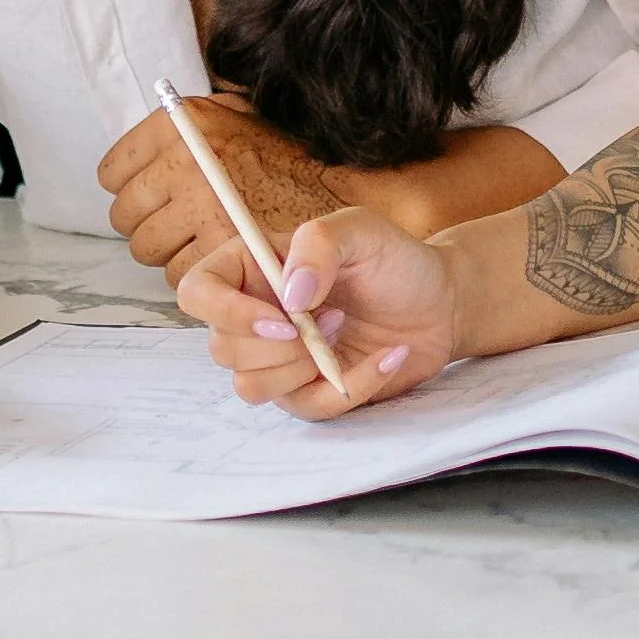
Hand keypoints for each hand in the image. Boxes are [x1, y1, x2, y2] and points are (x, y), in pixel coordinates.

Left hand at [98, 91, 346, 282]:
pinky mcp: (219, 250)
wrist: (346, 194)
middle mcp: (186, 162)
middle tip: (176, 226)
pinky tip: (222, 260)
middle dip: (147, 224)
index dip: (129, 188)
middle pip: (125, 215)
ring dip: (170, 253)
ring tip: (202, 243)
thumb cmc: (292, 159)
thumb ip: (195, 120)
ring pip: (148, 250)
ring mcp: (200, 207)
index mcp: (182, 127)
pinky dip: (198, 273)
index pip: (113, 171)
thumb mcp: (240, 115)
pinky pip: (179, 274)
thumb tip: (159, 120)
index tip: (147, 196)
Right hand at [174, 205, 459, 416]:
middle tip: (334, 317)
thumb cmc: (395, 261)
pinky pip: (307, 408)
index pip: (197, 292)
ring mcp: (278, 360)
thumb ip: (319, 244)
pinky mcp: (307, 392)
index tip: (280, 318)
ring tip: (348, 330)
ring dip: (304, 366)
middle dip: (278, 344)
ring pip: (251, 386)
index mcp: (252, 269)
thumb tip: (288, 295)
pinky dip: (350, 386)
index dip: (225, 312)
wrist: (441, 305)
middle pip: (222, 348)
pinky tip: (386, 358)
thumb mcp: (362, 230)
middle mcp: (255, 316)